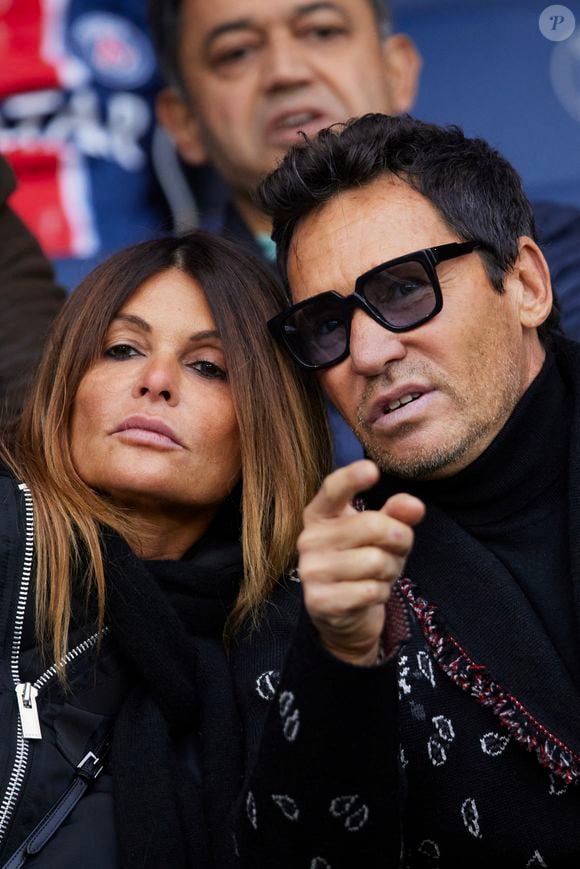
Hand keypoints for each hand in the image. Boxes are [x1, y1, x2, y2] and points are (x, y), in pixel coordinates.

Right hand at [298, 459, 424, 665]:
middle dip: (399, 539)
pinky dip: (381, 593)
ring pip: (376, 561)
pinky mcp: (320, 601)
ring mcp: (311, 571)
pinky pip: (371, 590)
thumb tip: (415, 506)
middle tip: (398, 550)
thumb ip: (396, 515)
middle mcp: (308, 539)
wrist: (345, 615)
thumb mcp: (383, 536)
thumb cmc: (363, 564)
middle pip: (372, 525)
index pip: (333, 490)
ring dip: (391, 570)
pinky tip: (370, 594)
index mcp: (319, 515)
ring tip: (381, 575)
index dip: (352, 478)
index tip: (372, 470)